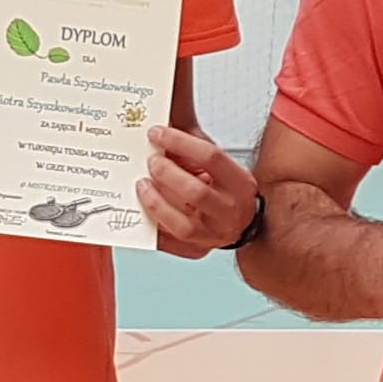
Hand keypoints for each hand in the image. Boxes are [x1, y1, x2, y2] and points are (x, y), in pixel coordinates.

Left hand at [137, 125, 259, 257]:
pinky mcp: (196, 250)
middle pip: (196, 192)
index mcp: (240, 184)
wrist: (239, 223)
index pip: (211, 157)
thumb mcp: (219, 165)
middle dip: (167, 173)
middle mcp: (231, 212)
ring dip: (156, 202)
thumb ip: (194, 149)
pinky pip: (168, 242)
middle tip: (151, 161)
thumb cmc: (226, 189)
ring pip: (182, 225)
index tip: (158, 133)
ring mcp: (214, 235)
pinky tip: (142, 208)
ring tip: (142, 185)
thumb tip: (161, 131)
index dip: (180, 142)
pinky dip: (152, 223)